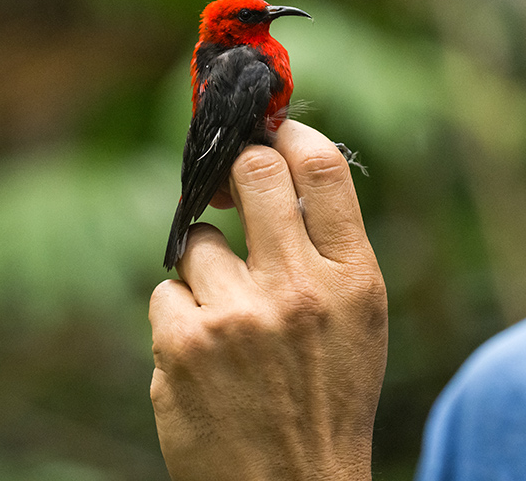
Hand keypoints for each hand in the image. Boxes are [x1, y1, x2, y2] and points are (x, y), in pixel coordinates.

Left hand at [149, 119, 387, 480]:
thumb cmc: (327, 396)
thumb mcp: (360, 316)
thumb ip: (330, 246)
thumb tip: (284, 162)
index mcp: (354, 277)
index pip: (321, 166)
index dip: (288, 132)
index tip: (270, 129)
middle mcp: (299, 288)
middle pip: (252, 171)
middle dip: (232, 171)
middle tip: (227, 185)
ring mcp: (236, 316)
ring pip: (199, 240)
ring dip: (206, 268)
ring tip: (230, 318)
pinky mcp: (182, 347)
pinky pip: (166, 293)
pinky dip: (180, 318)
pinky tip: (206, 356)